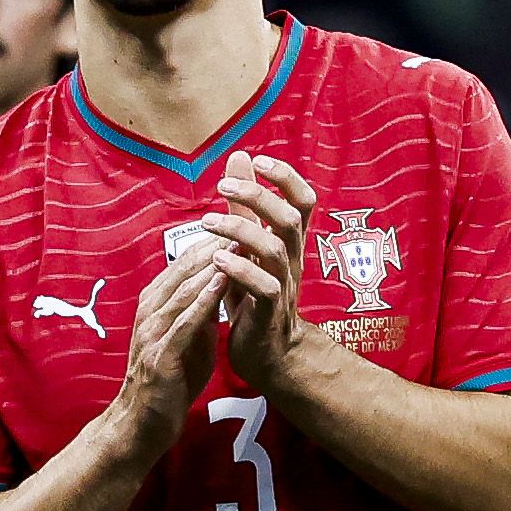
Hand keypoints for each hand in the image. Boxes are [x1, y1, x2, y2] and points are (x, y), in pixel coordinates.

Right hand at [106, 237, 234, 462]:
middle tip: (245, 221)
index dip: (214, 240)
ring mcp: (152, 332)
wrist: (143, 424)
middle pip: (184, 268)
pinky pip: (184, 322)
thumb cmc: (170, 381)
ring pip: (183, 289)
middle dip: (216, 243)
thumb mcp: (190, 338)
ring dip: (213, 265)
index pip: (186, 262)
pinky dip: (204, 301)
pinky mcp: (160, 356)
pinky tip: (223, 283)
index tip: (242, 221)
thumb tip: (224, 285)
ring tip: (240, 242)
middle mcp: (149, 311)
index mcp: (156, 303)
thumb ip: (202, 311)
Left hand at [211, 152, 318, 394]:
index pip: (304, 201)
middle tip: (222, 188)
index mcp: (290, 243)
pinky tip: (217, 261)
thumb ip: (245, 204)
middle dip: (258, 197)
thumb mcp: (250, 245)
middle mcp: (292, 260)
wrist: (269, 354)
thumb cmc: (255, 295)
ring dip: (241, 231)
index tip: (260, 160)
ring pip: (274, 250)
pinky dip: (240, 270)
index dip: (287, 177)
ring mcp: (283, 286)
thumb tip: (241, 156)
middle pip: (289, 219)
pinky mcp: (269, 313)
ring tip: (207, 222)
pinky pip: (263, 287)